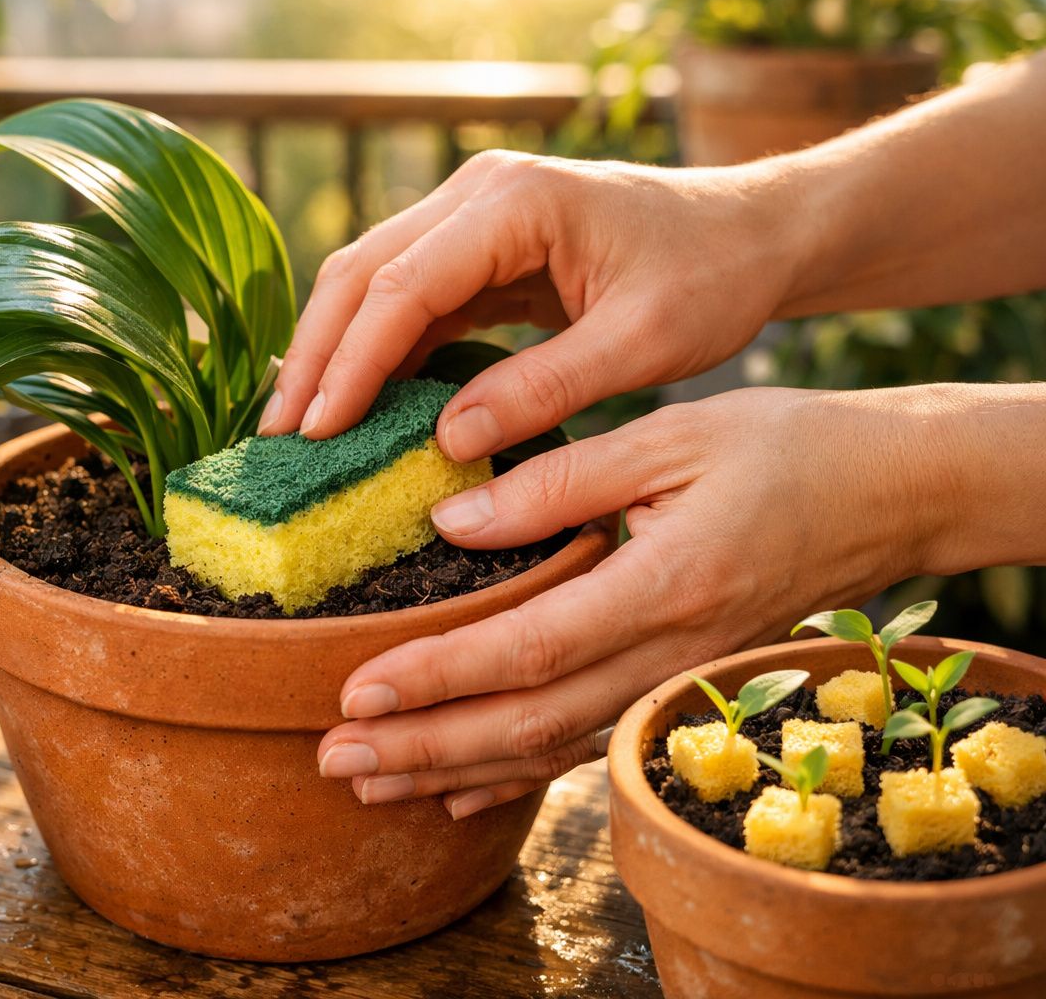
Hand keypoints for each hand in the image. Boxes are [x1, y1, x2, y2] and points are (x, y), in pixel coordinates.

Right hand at [257, 150, 803, 458]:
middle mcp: (480, 193)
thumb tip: (445, 442)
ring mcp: (475, 214)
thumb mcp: (639, 344)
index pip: (402, 284)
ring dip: (333, 351)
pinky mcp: (481, 245)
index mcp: (516, 203)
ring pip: (372, 279)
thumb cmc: (711, 279)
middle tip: (280, 437)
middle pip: (363, 271)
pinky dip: (376, 348)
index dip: (351, 362)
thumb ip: (541, 389)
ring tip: (300, 428)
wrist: (752, 234)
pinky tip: (356, 401)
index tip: (319, 433)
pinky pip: (409, 296)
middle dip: (315, 354)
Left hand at [314, 386, 961, 817]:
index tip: (354, 691)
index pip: (527, 648)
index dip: (436, 677)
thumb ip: (559, 482)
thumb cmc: (785, 449)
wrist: (892, 495)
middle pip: (526, 723)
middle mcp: (668, 653)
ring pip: (550, 750)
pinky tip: (456, 790)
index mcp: (662, 584)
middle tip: (332, 758)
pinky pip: (587, 746)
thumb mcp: (671, 435)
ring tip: (368, 783)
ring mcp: (676, 682)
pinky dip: (517, 777)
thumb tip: (451, 522)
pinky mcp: (678, 687)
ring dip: (453, 772)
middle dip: (422, 748)